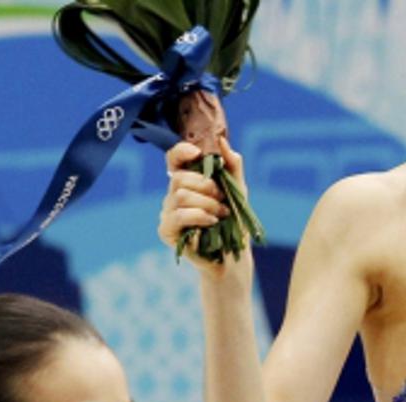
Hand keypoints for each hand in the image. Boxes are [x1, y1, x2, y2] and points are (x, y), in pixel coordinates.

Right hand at [157, 138, 249, 277]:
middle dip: (206, 186)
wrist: (234, 256)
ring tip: (221, 214)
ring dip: (207, 203)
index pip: (174, 160)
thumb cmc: (235, 223)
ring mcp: (167, 213)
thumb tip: (222, 141)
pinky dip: (198, 216)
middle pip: (179, 178)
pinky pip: (177, 215)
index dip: (181, 152)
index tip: (198, 152)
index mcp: (187, 183)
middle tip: (223, 199)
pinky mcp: (166, 231)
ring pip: (180, 195)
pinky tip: (211, 222)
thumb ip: (232, 165)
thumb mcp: (238, 191)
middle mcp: (173, 196)